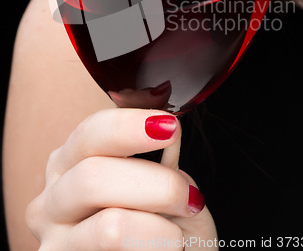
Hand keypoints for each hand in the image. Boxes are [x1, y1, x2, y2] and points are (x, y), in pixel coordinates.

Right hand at [26, 108, 216, 249]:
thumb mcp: (160, 187)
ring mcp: (54, 240)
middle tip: (188, 197)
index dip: (129, 126)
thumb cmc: (158, 230)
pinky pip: (118, 250)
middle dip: (155, 183)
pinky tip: (160, 249)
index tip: (170, 128)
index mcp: (70, 163)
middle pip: (93, 175)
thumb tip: (165, 128)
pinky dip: (152, 248)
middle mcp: (51, 197)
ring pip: (110, 225)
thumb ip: (160, 161)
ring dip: (157, 227)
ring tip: (176, 236)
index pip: (90, 131)